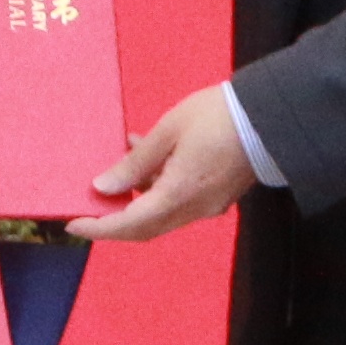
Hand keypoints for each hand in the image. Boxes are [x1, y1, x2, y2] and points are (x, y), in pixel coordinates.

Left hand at [73, 83, 257, 242]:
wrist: (271, 116)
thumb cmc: (218, 116)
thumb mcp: (169, 131)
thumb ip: (134, 163)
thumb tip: (103, 187)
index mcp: (178, 194)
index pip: (129, 224)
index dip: (99, 228)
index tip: (74, 224)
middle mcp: (194, 209)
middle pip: (145, 227)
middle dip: (114, 219)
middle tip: (90, 204)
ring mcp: (209, 206)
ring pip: (162, 214)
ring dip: (138, 196)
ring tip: (126, 157)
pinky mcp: (219, 196)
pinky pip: (180, 201)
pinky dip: (160, 187)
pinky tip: (154, 156)